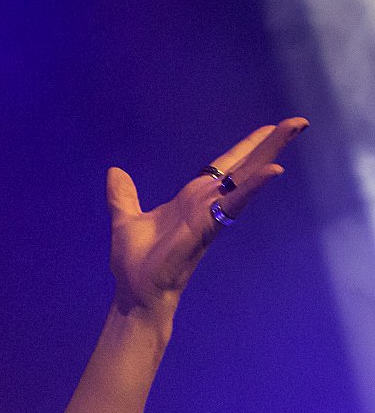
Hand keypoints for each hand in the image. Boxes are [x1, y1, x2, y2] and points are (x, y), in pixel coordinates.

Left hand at [107, 117, 308, 322]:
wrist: (136, 291)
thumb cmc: (136, 264)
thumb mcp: (125, 219)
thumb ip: (123, 196)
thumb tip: (114, 171)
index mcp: (190, 199)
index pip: (223, 167)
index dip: (244, 148)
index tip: (267, 128)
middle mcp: (205, 204)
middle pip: (243, 167)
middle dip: (269, 144)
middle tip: (298, 121)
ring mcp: (209, 215)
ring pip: (246, 178)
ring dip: (270, 154)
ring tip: (294, 129)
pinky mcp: (207, 228)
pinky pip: (234, 203)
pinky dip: (253, 186)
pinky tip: (273, 170)